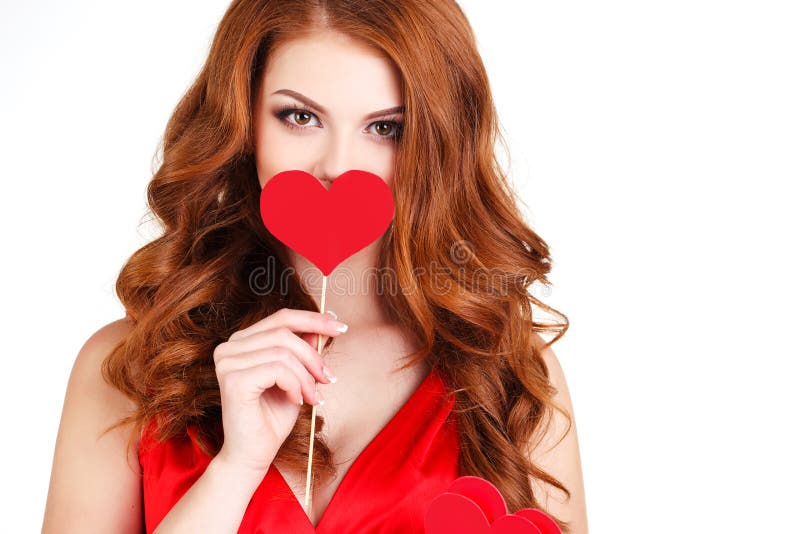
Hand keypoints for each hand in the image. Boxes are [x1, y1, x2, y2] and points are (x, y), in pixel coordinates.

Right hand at [212, 308, 346, 473]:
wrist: (254, 455)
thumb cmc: (273, 418)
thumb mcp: (297, 377)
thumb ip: (305, 349)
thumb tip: (325, 323)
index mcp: (242, 342)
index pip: (281, 318)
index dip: (313, 319)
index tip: (340, 326)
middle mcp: (229, 347)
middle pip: (284, 332)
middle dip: (313, 356)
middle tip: (328, 378)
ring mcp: (227, 362)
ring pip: (283, 352)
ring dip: (306, 376)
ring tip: (312, 397)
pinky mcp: (233, 380)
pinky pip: (278, 369)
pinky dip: (295, 385)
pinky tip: (296, 401)